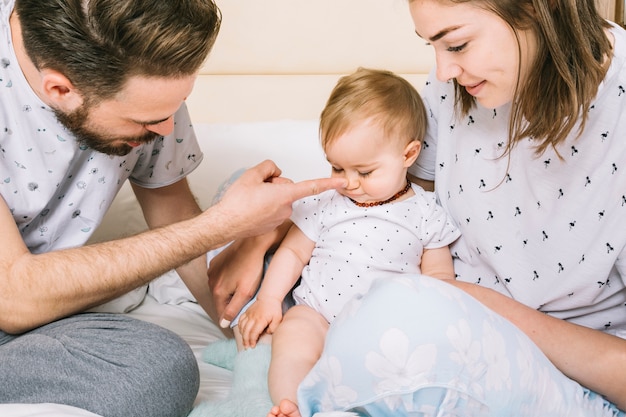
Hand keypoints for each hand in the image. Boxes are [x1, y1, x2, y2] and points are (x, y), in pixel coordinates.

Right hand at [208, 238, 264, 326]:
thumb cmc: (252, 268)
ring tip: (241, 285)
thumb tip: (223, 323)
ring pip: (219, 288)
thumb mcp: (245, 292)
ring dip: (227, 290)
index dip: (231, 317)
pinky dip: (225, 278)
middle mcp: (210, 281)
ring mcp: (211, 271)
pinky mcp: (215, 262)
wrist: (252, 244)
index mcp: (217, 291)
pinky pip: (218, 276)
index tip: (241, 316)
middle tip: (244, 298)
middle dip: (230, 302)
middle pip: (219, 300)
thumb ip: (233, 309)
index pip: (221, 313)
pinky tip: (236, 274)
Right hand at [211, 160, 345, 239]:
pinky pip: (273, 208)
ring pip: (280, 198)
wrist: (224, 224)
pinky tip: (252, 208)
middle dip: (275, 184)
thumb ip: (269, 167)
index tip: (343, 183)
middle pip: (287, 187)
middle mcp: (286, 209)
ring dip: (269, 195)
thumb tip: (275, 173)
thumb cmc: (236, 203)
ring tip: (251, 200)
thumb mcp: (252, 174)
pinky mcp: (273, 225)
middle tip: (256, 188)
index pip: (312, 187)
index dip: (329, 183)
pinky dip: (265, 205)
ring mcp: (280, 218)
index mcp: (284, 195)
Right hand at [238, 297, 282, 347]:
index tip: (252, 346)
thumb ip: (273, 328)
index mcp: (260, 320)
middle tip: (247, 347)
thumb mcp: (278, 319)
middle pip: (246, 331)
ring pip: (241, 326)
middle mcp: (252, 317)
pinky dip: (239, 327)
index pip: (253, 333)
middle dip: (245, 340)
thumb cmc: (274, 309)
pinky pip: (240, 320)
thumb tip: (267, 333)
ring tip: (244, 341)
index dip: (252, 341)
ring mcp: (248, 314)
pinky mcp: (246, 312)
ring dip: (242, 335)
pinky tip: (242, 332)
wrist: (269, 297)